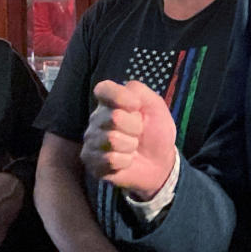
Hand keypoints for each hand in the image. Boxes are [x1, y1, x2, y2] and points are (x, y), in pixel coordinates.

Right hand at [81, 80, 176, 198]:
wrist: (159, 162)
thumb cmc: (156, 131)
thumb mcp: (155, 106)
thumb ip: (139, 91)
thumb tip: (124, 93)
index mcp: (110, 101)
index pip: (103, 89)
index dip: (120, 97)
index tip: (136, 106)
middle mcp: (96, 118)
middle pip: (114, 117)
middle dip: (135, 127)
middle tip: (138, 132)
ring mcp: (92, 140)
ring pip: (112, 139)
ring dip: (131, 145)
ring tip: (132, 146)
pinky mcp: (91, 160)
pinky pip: (110, 159)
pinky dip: (125, 161)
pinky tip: (125, 160)